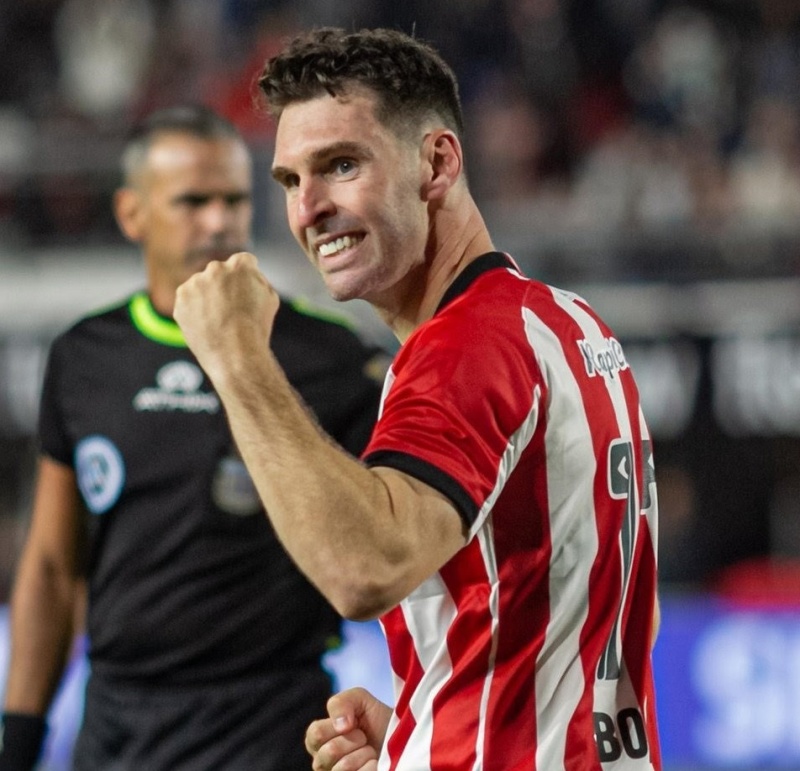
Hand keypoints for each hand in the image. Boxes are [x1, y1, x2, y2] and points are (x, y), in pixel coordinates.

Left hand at [174, 252, 277, 383]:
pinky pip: (188, 300)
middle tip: (232, 309)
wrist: (234, 354)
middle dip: (225, 285)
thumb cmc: (256, 328)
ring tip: (219, 321)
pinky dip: (195, 309)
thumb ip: (258, 280)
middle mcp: (216, 268)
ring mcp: (195, 283)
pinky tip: (207, 324)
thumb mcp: (271, 298)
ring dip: (208, 296)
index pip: (244, 262)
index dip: (248, 278)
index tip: (248, 292)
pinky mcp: (181, 299)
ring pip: (202, 285)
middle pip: (220, 272)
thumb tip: (248, 275)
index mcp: (240, 265)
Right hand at [306, 687, 391, 770]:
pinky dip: (370, 767)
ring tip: (370, 751)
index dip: (337, 726)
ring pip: (342, 768)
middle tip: (364, 737)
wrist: (399, 737)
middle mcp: (322, 761)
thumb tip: (340, 726)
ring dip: (364, 754)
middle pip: (329, 752)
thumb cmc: (375, 719)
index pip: (316, 733)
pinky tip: (375, 763)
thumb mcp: (358, 699)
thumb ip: (340, 703)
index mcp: (318, 739)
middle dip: (354, 740)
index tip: (353, 723)